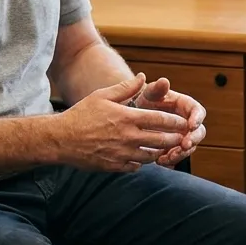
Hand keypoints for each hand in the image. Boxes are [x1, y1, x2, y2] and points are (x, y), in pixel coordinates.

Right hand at [57, 74, 190, 171]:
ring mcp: (121, 154)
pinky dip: (141, 162)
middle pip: (161, 140)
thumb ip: (126, 87)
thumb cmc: (81, 114)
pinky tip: (142, 156)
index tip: (184, 122)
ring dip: (159, 152)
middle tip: (182, 137)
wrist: (61, 139)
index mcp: (126, 117)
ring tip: (164, 147)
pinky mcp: (114, 166)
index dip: (175, 121)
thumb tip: (144, 77)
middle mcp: (127, 137)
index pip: (160, 119)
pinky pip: (135, 167)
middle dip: (174, 139)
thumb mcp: (102, 95)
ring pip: (150, 156)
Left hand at [131, 75, 207, 166]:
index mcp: (186, 107)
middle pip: (199, 132)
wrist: (135, 114)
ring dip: (181, 153)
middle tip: (185, 145)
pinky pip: (177, 155)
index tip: (192, 125)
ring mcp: (182, 136)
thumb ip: (157, 88)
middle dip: (193, 140)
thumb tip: (164, 81)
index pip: (198, 112)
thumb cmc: (145, 99)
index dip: (197, 119)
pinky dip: (170, 159)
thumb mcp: (150, 93)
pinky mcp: (174, 147)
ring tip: (169, 156)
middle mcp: (188, 122)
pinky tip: (160, 161)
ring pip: (189, 147)